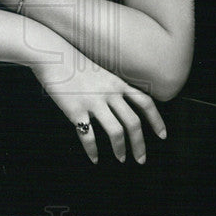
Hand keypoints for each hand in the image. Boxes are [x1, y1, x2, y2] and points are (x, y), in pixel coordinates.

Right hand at [31, 47, 166, 164]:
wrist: (53, 56)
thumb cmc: (74, 64)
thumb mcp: (101, 72)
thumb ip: (113, 87)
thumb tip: (123, 106)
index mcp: (117, 84)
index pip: (145, 103)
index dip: (156, 120)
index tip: (162, 136)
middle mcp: (109, 93)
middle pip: (133, 122)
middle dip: (140, 144)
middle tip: (141, 159)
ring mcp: (93, 102)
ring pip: (115, 131)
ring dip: (120, 149)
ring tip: (121, 159)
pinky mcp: (76, 110)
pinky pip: (88, 136)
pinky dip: (93, 151)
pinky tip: (95, 158)